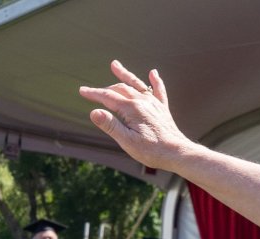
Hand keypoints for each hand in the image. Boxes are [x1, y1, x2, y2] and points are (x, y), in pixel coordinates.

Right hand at [79, 61, 194, 172]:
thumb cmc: (151, 150)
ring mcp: (154, 103)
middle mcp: (143, 101)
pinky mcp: (162, 109)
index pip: (108, 97)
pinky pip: (158, 91)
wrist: (176, 152)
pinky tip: (153, 73)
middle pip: (120, 89)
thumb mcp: (126, 141)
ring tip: (115, 65)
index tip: (82, 90)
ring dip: (125, 75)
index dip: (94, 94)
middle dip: (105, 88)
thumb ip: (110, 125)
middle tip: (92, 91)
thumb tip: (94, 112)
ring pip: (137, 84)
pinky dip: (155, 81)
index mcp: (132, 109)